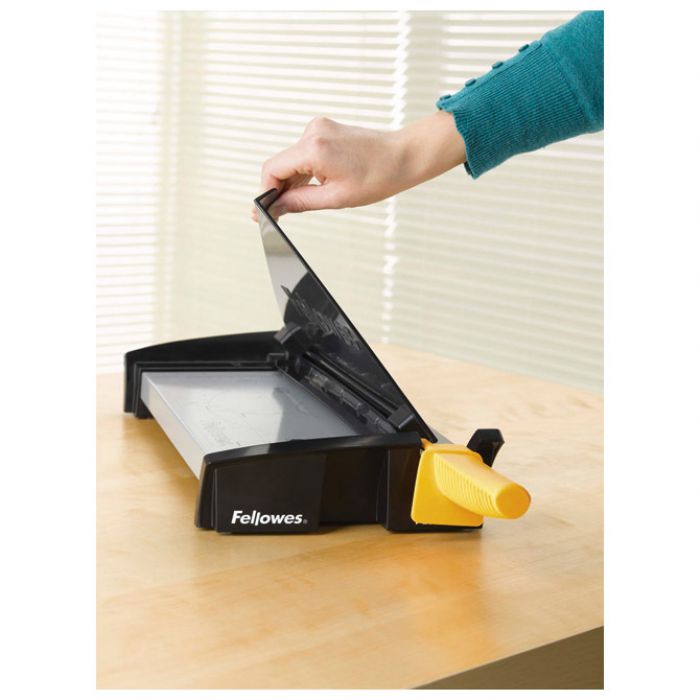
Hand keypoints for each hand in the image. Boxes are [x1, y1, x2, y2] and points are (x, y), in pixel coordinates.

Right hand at [252, 111, 465, 219]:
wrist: (404, 156)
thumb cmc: (378, 176)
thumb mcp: (336, 197)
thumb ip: (300, 202)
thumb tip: (276, 208)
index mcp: (314, 148)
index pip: (272, 170)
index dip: (265, 192)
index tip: (265, 210)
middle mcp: (313, 132)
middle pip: (280, 165)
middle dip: (279, 190)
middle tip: (279, 214)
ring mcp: (319, 128)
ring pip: (292, 160)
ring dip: (293, 182)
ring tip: (305, 202)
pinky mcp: (325, 130)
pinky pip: (304, 154)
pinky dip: (304, 172)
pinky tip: (316, 186)